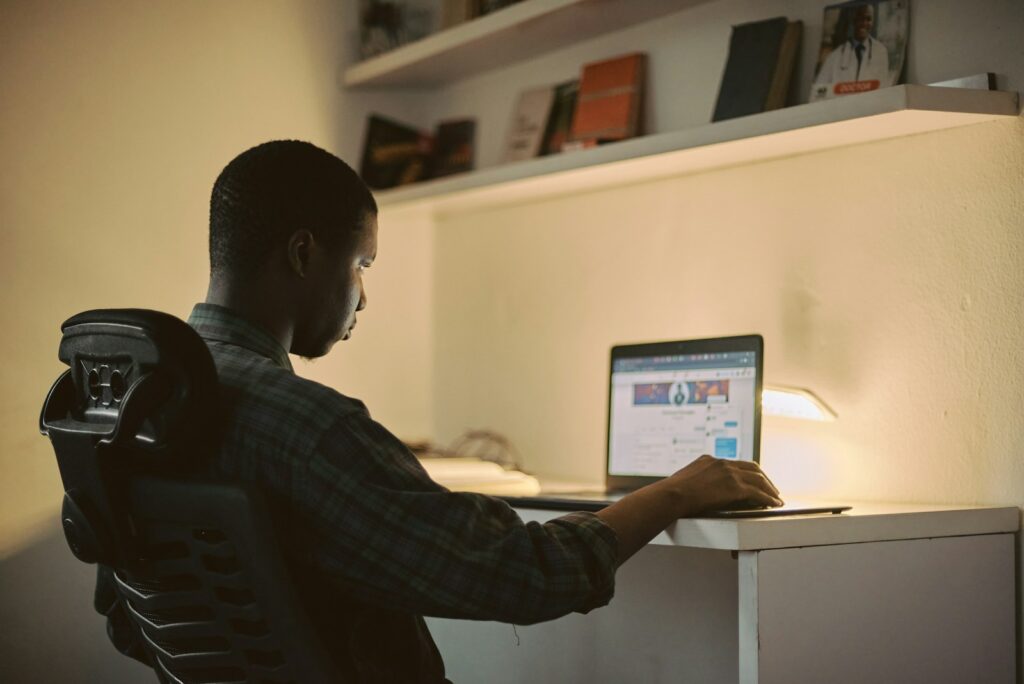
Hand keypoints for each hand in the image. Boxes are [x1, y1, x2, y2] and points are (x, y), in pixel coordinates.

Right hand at [657, 454, 782, 516]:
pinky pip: (758, 493)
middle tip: (770, 488)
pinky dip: (768, 498)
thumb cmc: (672, 494)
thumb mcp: (684, 481)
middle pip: (751, 468)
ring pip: (758, 479)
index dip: (747, 472)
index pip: (735, 464)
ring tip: (775, 498)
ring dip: (769, 489)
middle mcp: (722, 463)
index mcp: (709, 460)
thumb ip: (694, 482)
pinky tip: (774, 504)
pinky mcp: (736, 487)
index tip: (753, 479)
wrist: (672, 495)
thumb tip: (695, 492)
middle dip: (763, 479)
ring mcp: (730, 473)